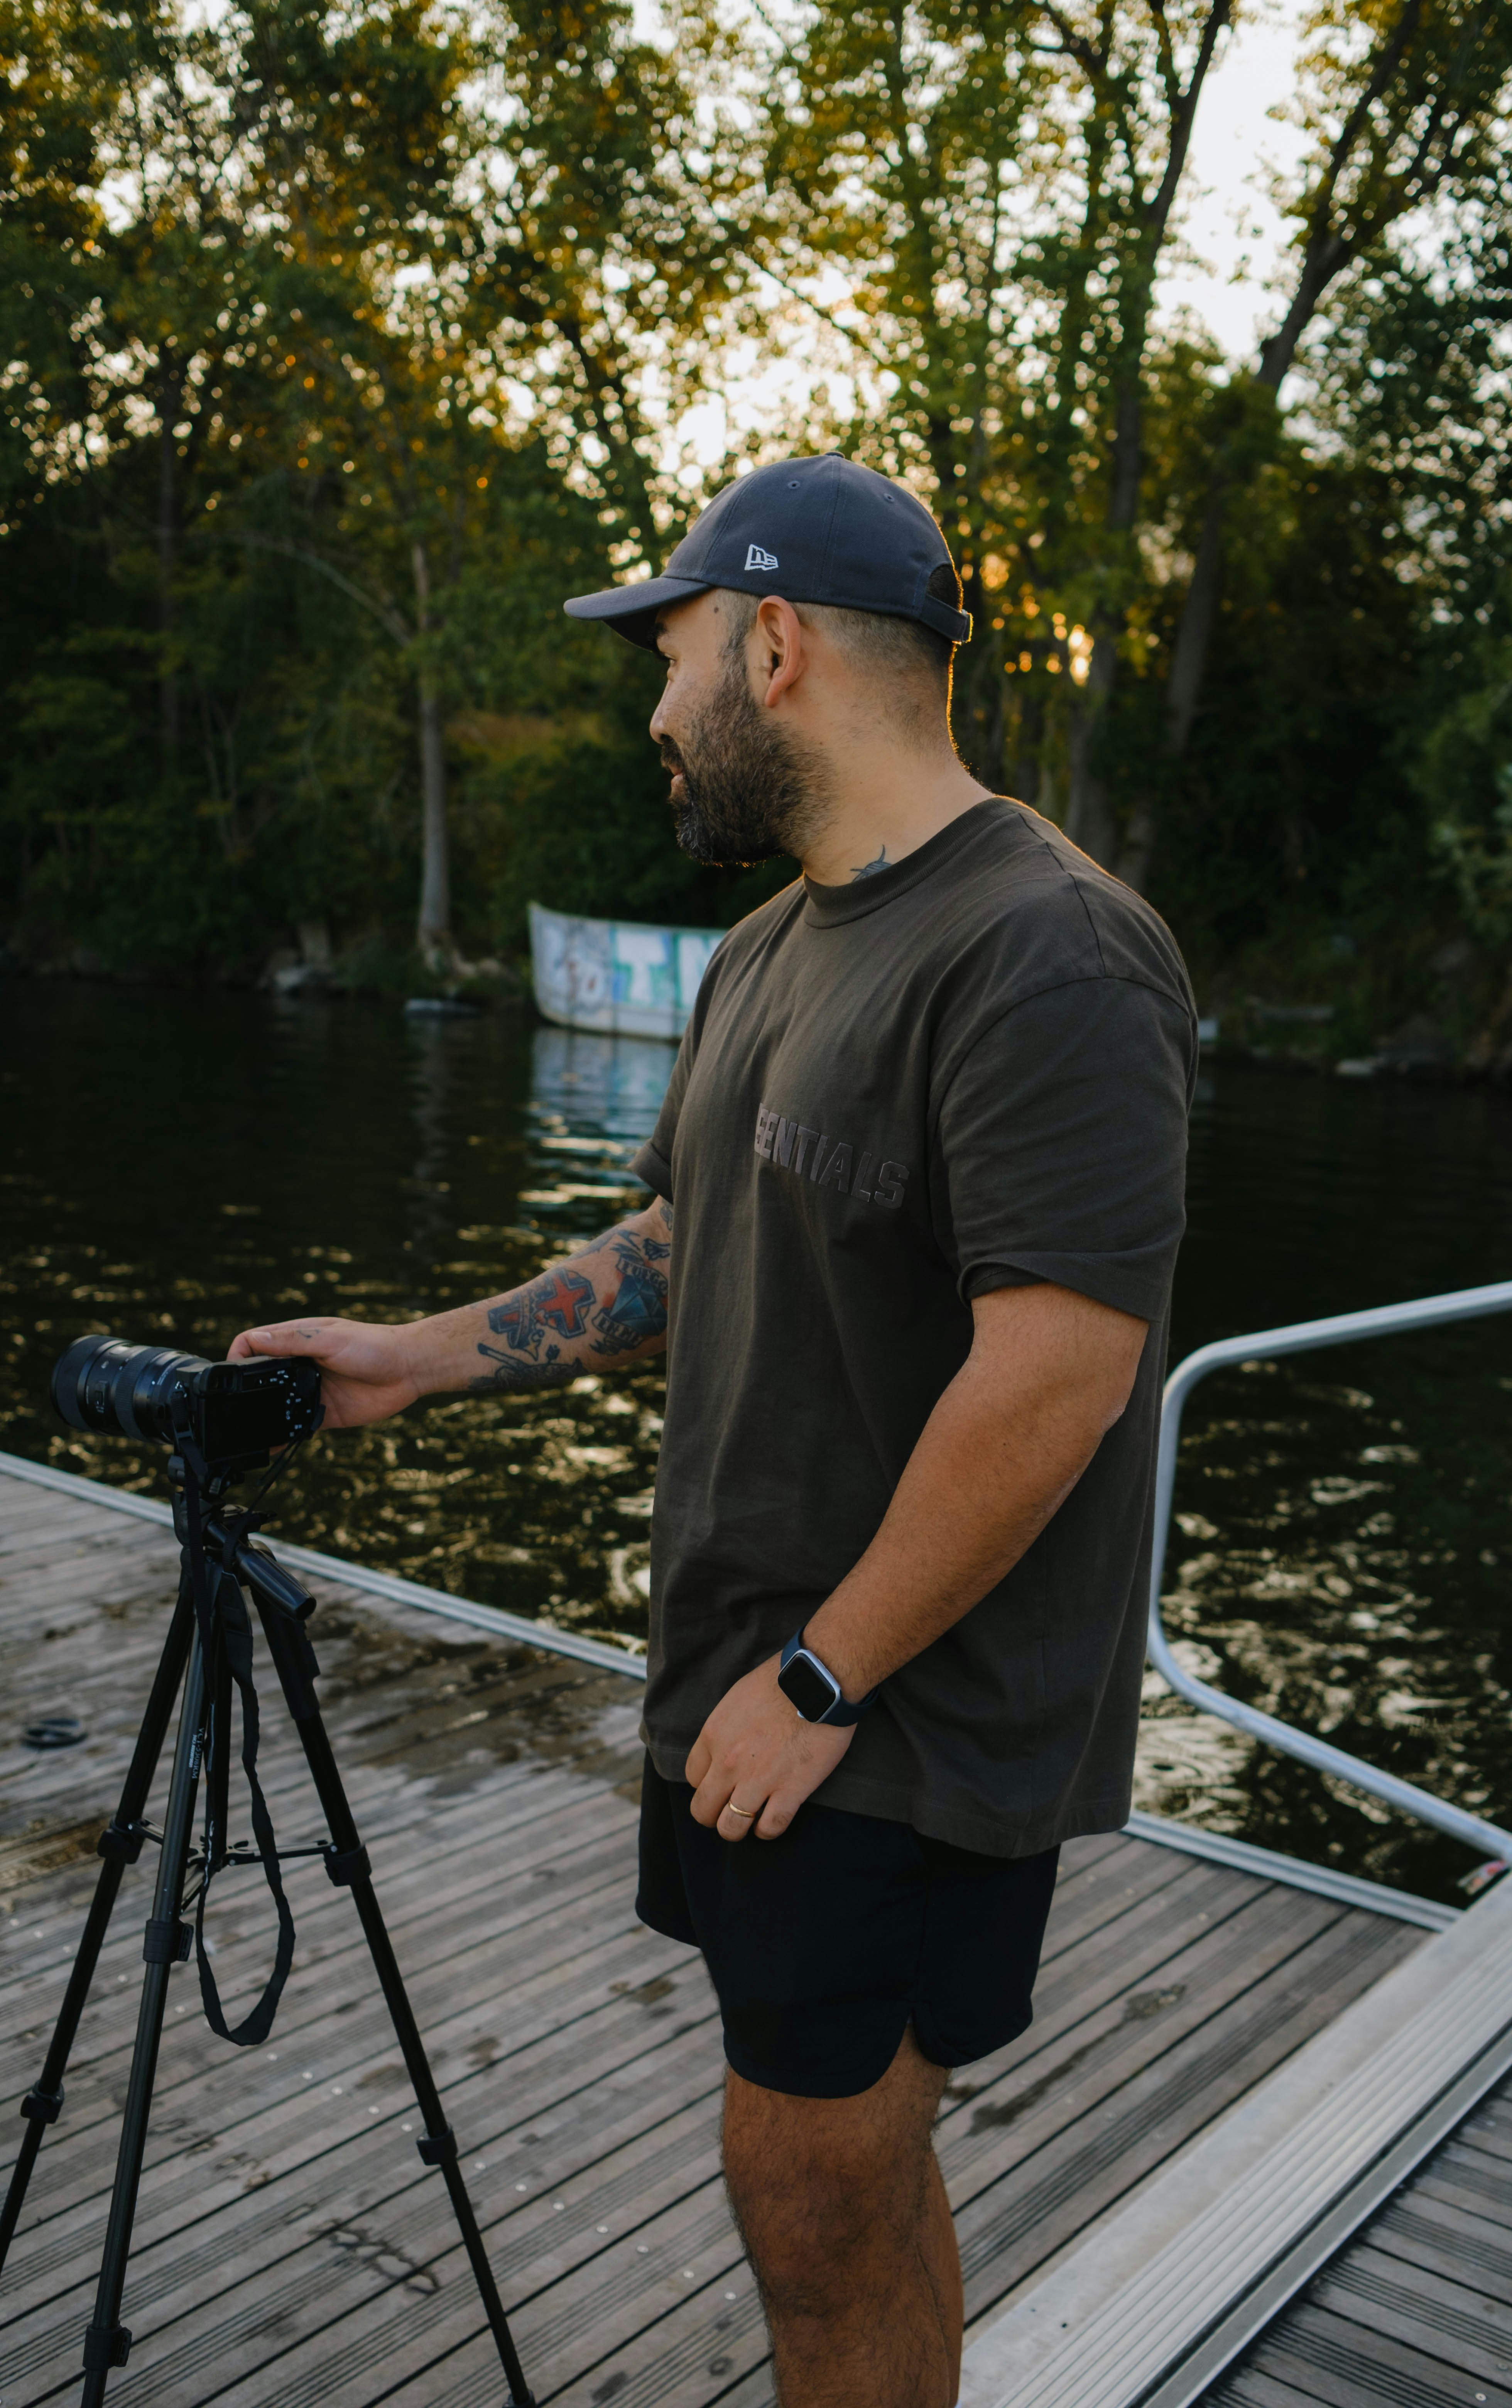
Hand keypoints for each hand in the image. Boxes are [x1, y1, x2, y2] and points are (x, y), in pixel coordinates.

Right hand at [226, 1317, 420, 1430]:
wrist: (409, 1369)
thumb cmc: (373, 1345)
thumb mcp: (330, 1339)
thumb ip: (293, 1341)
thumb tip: (255, 1341)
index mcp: (297, 1339)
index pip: (254, 1343)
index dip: (237, 1357)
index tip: (228, 1375)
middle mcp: (299, 1364)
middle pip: (260, 1376)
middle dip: (244, 1390)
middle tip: (232, 1409)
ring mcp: (310, 1388)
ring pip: (276, 1403)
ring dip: (262, 1414)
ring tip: (245, 1431)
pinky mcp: (324, 1412)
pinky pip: (297, 1425)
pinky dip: (283, 1434)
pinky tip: (271, 1445)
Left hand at [685, 1657, 854, 1841]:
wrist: (818, 1681)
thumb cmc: (781, 1680)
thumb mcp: (736, 1698)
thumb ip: (726, 1728)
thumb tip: (726, 1744)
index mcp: (713, 1736)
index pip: (693, 1777)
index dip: (705, 1785)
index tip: (719, 1783)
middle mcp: (728, 1764)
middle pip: (703, 1809)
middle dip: (713, 1815)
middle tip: (728, 1810)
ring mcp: (758, 1780)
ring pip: (731, 1827)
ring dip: (738, 1829)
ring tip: (749, 1822)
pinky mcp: (790, 1791)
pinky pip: (770, 1827)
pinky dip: (767, 1831)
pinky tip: (770, 1822)